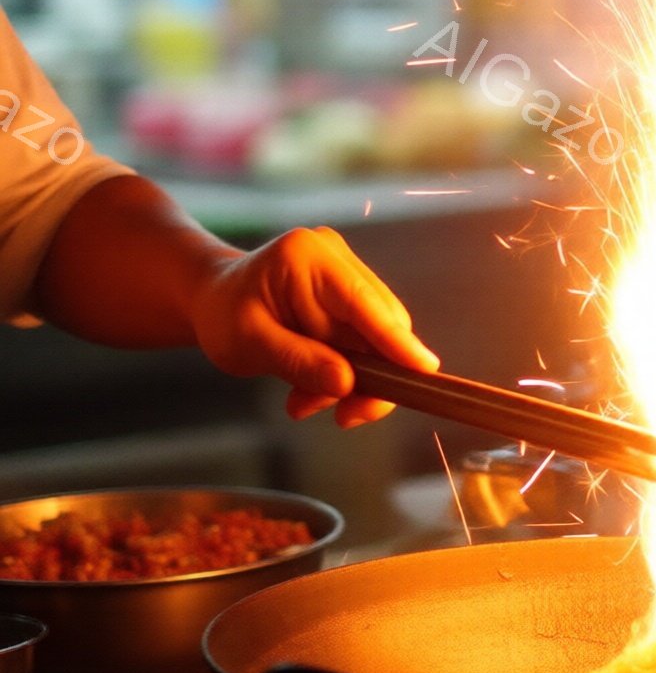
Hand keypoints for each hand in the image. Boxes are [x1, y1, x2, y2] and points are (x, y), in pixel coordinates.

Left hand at [190, 226, 438, 426]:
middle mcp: (334, 255)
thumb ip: (299, 361)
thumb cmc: (223, 317)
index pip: (362, 302)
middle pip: (380, 322)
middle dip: (368, 376)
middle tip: (344, 417)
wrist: (214, 300)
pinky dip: (344, 370)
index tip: (424, 371)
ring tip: (305, 404)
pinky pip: (363, 336)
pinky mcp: (348, 290)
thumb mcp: (249, 344)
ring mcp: (344, 269)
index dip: (396, 340)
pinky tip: (310, 389)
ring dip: (351, 379)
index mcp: (307, 256)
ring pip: (376, 335)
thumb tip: (347, 383)